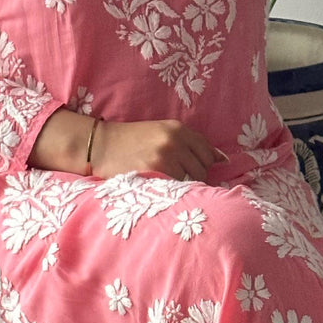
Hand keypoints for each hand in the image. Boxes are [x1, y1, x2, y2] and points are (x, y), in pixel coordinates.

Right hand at [88, 119, 228, 183]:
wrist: (99, 146)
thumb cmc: (131, 142)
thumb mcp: (161, 133)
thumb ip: (190, 144)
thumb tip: (223, 160)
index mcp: (178, 128)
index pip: (208, 152)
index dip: (204, 166)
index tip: (194, 173)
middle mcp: (175, 140)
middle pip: (203, 168)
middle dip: (195, 178)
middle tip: (176, 181)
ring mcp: (166, 156)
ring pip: (192, 181)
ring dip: (184, 188)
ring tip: (166, 186)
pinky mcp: (156, 171)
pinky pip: (177, 188)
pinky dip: (173, 193)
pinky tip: (161, 190)